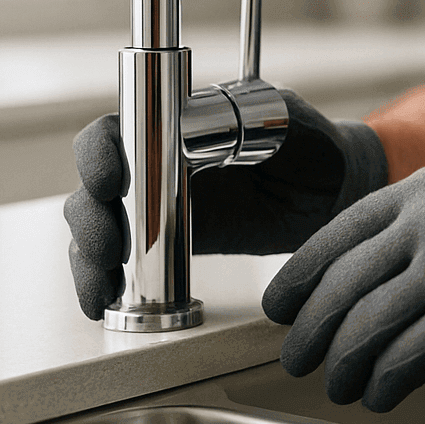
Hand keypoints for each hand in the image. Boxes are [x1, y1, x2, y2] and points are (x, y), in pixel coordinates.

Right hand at [64, 90, 388, 318]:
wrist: (334, 193)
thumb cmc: (312, 144)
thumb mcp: (288, 123)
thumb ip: (250, 123)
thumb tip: (207, 131)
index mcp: (176, 124)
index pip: (119, 130)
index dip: (100, 153)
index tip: (110, 180)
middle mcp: (155, 163)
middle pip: (95, 186)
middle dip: (90, 217)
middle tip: (109, 246)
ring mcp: (158, 206)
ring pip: (100, 227)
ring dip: (90, 256)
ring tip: (104, 283)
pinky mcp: (168, 246)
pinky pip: (123, 263)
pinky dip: (105, 282)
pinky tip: (105, 300)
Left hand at [262, 165, 424, 411]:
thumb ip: (403, 249)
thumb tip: (325, 297)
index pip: (339, 231)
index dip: (298, 277)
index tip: (280, 307)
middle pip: (342, 282)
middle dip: (310, 331)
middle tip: (300, 357)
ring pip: (362, 325)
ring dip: (342, 365)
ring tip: (342, 382)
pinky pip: (399, 358)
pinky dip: (382, 384)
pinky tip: (382, 392)